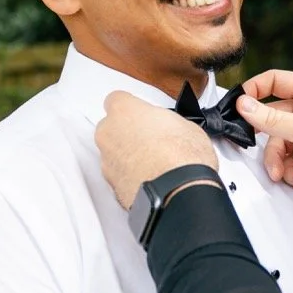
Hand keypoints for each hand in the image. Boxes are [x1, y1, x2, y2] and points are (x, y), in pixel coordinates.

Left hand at [96, 91, 217, 208]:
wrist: (178, 193)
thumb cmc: (182, 157)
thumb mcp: (185, 124)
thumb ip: (165, 121)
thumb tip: (169, 128)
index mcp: (124, 111)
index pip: (117, 99)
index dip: (132, 107)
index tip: (144, 114)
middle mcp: (109, 134)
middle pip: (111, 127)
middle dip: (128, 132)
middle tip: (152, 139)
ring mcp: (107, 162)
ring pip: (113, 153)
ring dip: (128, 155)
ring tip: (155, 163)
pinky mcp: (112, 186)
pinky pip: (119, 175)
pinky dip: (130, 176)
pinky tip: (151, 178)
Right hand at [235, 70, 292, 228]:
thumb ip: (272, 119)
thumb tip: (244, 104)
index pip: (276, 81)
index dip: (255, 90)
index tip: (238, 103)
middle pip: (271, 118)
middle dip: (266, 138)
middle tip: (251, 143)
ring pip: (277, 144)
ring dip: (278, 161)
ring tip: (284, 172)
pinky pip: (287, 161)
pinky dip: (290, 171)